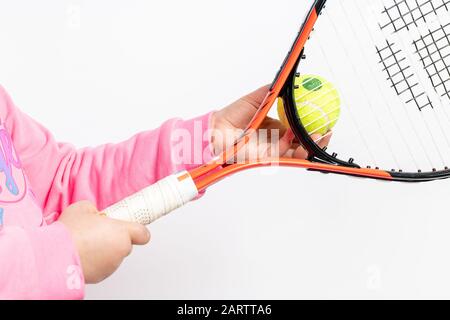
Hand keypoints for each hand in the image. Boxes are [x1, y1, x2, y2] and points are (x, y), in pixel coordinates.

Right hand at [58, 201, 150, 283]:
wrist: (54, 255)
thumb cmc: (70, 232)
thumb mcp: (83, 207)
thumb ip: (95, 210)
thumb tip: (95, 214)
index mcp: (122, 232)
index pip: (143, 234)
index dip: (138, 231)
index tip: (134, 229)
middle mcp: (120, 250)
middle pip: (125, 244)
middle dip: (114, 239)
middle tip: (98, 233)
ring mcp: (111, 266)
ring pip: (113, 256)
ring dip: (104, 251)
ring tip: (85, 244)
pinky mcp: (100, 277)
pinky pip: (102, 266)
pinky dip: (95, 261)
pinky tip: (81, 255)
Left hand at [211, 85, 330, 159]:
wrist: (216, 128)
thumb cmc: (233, 115)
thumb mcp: (258, 98)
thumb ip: (273, 91)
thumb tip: (287, 80)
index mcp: (277, 129)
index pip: (301, 131)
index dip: (314, 127)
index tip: (327, 118)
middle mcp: (277, 142)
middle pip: (304, 145)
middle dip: (319, 141)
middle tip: (329, 130)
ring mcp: (273, 152)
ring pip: (297, 154)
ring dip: (311, 147)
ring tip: (320, 136)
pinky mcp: (265, 159)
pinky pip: (283, 154)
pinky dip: (290, 145)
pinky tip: (291, 134)